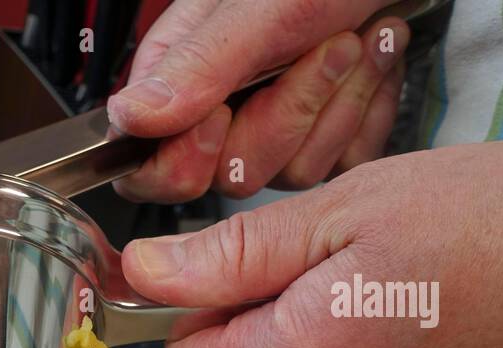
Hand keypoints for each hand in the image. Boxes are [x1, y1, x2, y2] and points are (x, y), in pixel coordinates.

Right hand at [109, 0, 408, 201]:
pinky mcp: (324, 135)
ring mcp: (274, 126)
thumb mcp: (262, 5)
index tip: (221, 114)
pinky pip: (339, 164)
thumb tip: (128, 117)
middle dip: (286, 115)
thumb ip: (198, 64)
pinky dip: (367, 113)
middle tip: (322, 48)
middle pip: (229, 176)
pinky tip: (374, 62)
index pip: (145, 166)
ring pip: (290, 173)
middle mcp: (220, 106)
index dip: (182, 161)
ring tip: (357, 40)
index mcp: (180, 74)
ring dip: (338, 103)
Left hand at [120, 139, 502, 347]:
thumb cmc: (502, 226)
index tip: (243, 256)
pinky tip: (412, 305)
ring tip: (388, 275)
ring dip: (312, 325)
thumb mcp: (348, 212)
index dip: (203, 298)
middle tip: (338, 251)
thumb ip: (232, 255)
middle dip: (262, 309)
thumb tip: (142, 274)